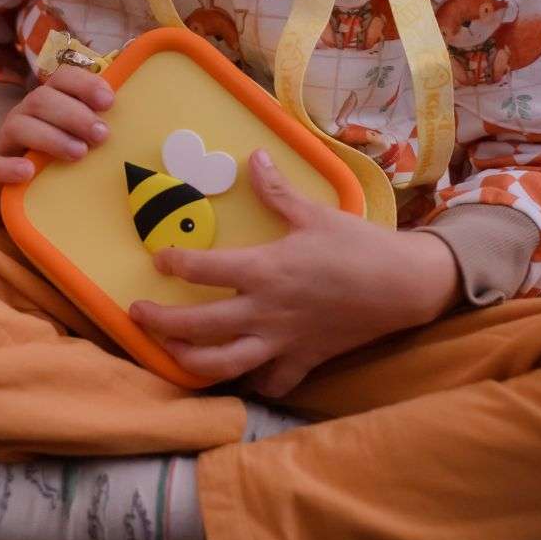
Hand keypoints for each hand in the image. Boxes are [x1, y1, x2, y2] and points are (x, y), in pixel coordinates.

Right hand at [0, 65, 114, 218]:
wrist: (18, 197)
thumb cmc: (59, 161)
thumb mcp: (82, 139)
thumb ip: (103, 122)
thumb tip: (144, 105)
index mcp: (49, 103)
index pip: (62, 77)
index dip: (85, 83)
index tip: (109, 101)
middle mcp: (25, 115)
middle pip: (42, 99)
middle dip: (75, 114)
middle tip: (102, 135)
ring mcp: (5, 143)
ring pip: (19, 126)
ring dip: (51, 137)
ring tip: (79, 153)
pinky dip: (10, 167)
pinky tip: (29, 172)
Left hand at [129, 149, 460, 397]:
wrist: (404, 286)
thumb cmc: (357, 246)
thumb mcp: (314, 213)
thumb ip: (276, 190)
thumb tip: (254, 156)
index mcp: (264, 270)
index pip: (204, 269)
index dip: (175, 263)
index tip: (158, 259)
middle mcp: (265, 311)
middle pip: (200, 326)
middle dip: (161, 323)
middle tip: (137, 314)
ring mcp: (283, 341)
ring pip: (225, 363)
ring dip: (190, 361)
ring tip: (168, 352)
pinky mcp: (304, 360)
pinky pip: (272, 382)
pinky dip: (253, 383)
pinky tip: (238, 377)